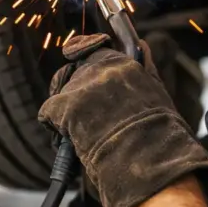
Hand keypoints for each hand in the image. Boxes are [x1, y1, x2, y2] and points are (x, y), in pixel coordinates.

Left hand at [39, 34, 207, 206]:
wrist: (149, 162)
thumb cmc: (159, 135)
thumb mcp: (157, 93)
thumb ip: (145, 66)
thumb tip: (142, 44)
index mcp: (124, 63)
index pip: (93, 49)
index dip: (84, 60)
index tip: (78, 64)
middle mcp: (101, 69)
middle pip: (75, 73)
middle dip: (78, 94)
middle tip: (90, 119)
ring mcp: (82, 87)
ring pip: (62, 93)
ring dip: (68, 111)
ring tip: (85, 135)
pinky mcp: (65, 106)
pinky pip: (48, 112)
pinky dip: (54, 127)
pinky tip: (71, 141)